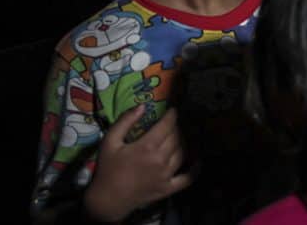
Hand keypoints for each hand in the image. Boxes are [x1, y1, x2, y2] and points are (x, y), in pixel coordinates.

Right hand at [84, 106, 192, 222]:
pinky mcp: (167, 188)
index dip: (172, 115)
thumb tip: (142, 106)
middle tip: (171, 124)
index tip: (173, 110)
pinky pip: (186, 178)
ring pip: (181, 153)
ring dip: (181, 142)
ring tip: (177, 137)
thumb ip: (126, 121)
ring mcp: (166, 175)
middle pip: (175, 137)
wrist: (108, 199)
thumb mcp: (110, 141)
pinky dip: (194, 170)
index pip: (167, 125)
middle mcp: (160, 160)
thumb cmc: (108, 168)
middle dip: (175, 127)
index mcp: (147, 146)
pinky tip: (198, 162)